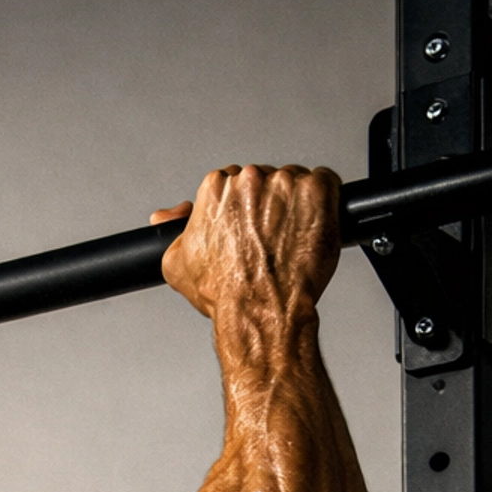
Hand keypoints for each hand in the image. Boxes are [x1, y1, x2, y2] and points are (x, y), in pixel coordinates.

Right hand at [153, 164, 340, 325]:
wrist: (262, 312)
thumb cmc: (226, 293)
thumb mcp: (177, 265)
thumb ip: (172, 231)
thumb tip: (166, 217)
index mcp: (215, 189)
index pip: (232, 181)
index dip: (242, 206)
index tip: (248, 226)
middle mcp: (249, 180)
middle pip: (264, 179)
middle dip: (268, 204)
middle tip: (269, 238)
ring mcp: (285, 183)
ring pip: (294, 181)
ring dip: (295, 204)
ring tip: (289, 240)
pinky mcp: (316, 191)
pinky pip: (326, 183)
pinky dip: (324, 202)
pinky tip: (311, 228)